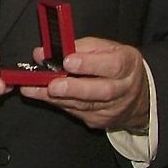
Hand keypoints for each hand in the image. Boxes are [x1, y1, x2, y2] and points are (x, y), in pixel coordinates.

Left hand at [19, 36, 148, 131]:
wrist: (135, 95)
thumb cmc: (114, 65)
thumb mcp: (104, 48)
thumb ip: (76, 47)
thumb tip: (43, 52)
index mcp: (128, 65)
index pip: (113, 65)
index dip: (90, 64)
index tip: (68, 62)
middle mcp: (124, 88)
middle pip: (101, 91)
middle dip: (74, 88)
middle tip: (52, 85)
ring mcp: (112, 108)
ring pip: (83, 105)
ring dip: (55, 97)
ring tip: (32, 90)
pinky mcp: (99, 120)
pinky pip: (74, 112)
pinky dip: (56, 102)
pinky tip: (41, 96)